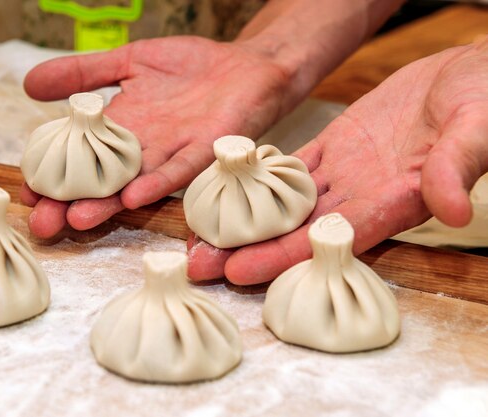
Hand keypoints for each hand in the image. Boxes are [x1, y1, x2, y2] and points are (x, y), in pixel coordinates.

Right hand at [21, 36, 299, 237]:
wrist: (247, 65)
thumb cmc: (189, 67)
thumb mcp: (128, 61)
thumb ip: (82, 73)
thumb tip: (28, 84)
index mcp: (120, 128)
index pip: (79, 155)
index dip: (54, 174)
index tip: (28, 194)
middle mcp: (142, 147)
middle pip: (101, 178)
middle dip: (71, 202)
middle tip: (43, 224)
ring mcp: (172, 150)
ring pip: (134, 180)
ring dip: (108, 202)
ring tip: (78, 219)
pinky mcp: (205, 148)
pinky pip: (179, 169)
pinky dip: (157, 183)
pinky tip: (133, 197)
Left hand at [188, 37, 487, 284]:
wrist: (473, 73)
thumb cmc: (483, 99)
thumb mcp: (477, 126)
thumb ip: (456, 166)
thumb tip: (451, 211)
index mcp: (395, 200)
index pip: (332, 239)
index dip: (286, 257)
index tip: (241, 271)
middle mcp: (363, 195)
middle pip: (297, 232)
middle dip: (249, 250)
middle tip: (200, 265)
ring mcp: (347, 172)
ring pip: (287, 204)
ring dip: (245, 218)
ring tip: (201, 233)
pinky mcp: (336, 145)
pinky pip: (292, 166)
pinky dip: (260, 175)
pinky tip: (228, 182)